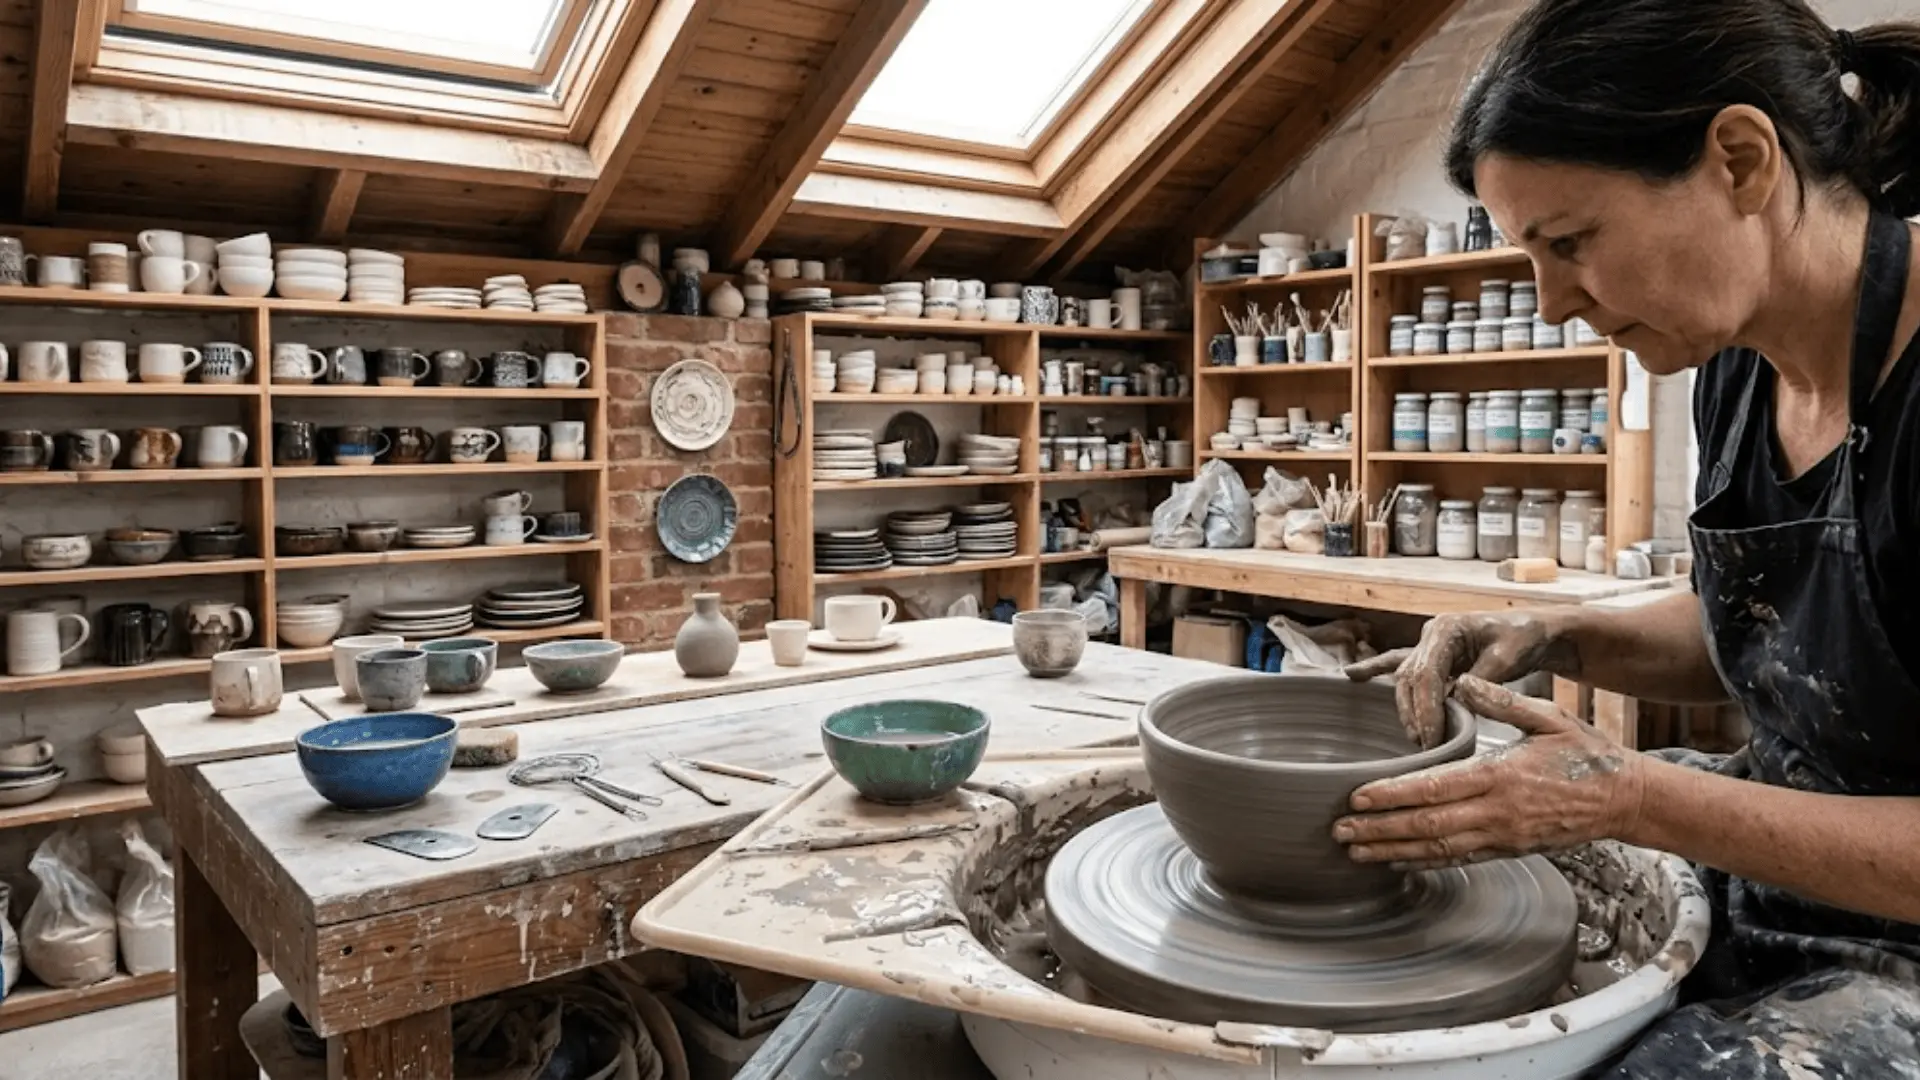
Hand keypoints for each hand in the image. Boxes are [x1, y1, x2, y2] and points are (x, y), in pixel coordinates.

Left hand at [1331, 675, 1646, 869]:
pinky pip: (1459, 859)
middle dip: (1379, 830)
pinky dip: (1425, 861)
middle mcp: (1497, 812)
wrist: (1625, 799)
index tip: (1357, 797)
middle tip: (1338, 831)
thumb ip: (1502, 701)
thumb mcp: (1548, 716)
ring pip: (1438, 848)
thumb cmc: (1585, 753)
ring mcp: (1502, 836)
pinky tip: (1397, 860)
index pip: (1435, 788)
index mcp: (1501, 775)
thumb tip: (1463, 680)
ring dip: (1393, 851)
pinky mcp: (1509, 849)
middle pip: (1427, 826)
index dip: (1392, 795)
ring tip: (1355, 852)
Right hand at [1343, 611, 1579, 747]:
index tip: (1431, 738)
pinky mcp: (1431, 656)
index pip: (1425, 673)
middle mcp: (1430, 635)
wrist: (1533, 630)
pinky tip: (1352, 675)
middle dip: (1414, 716)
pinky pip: (1397, 664)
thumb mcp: (1509, 656)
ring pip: (1404, 681)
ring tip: (1416, 739)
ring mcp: (1426, 644)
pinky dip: (1375, 670)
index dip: (1425, 708)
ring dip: (1407, 711)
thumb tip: (1455, 700)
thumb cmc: (1524, 637)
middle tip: (1425, 747)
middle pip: (1409, 680)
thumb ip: (1481, 679)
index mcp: (1446, 628)